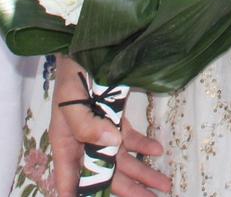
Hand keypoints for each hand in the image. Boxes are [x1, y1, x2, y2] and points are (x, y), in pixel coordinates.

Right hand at [48, 57, 169, 196]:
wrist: (83, 47)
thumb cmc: (71, 75)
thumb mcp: (71, 99)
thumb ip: (86, 124)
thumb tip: (110, 143)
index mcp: (66, 143)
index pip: (70, 180)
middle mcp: (83, 143)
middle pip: (106, 174)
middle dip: (129, 190)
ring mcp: (100, 132)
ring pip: (121, 160)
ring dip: (142, 173)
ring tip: (164, 185)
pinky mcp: (114, 119)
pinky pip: (130, 138)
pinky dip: (143, 145)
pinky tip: (158, 151)